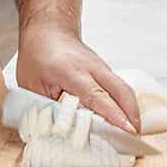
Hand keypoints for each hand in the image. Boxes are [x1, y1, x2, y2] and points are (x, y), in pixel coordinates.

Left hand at [14, 24, 139, 133]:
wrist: (48, 28)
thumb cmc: (38, 54)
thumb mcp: (31, 84)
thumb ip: (43, 108)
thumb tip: (51, 133)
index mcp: (72, 72)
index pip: (98, 96)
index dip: (113, 115)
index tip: (127, 130)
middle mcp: (92, 68)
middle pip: (121, 91)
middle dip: (133, 116)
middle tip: (135, 138)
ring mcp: (101, 68)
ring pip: (124, 89)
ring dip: (132, 111)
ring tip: (133, 134)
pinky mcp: (104, 70)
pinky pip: (120, 88)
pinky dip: (126, 104)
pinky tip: (124, 120)